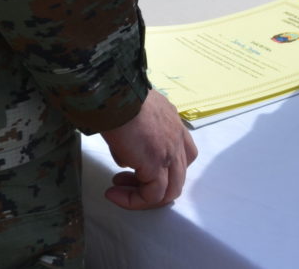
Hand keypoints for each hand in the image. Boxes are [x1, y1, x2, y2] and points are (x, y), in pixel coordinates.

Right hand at [100, 90, 198, 210]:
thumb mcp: (132, 117)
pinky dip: (134, 200)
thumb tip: (128, 157)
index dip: (164, 167)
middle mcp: (177, 138)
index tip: (134, 166)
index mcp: (173, 123)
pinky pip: (152, 195)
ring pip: (170, 190)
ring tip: (118, 192)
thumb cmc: (119, 100)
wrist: (117, 97)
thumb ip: (136, 138)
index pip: (183, 153)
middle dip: (152, 185)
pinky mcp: (157, 166)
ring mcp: (170, 153)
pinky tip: (114, 193)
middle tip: (126, 183)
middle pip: (178, 175)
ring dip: (144, 197)